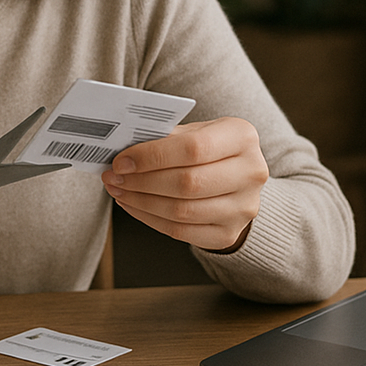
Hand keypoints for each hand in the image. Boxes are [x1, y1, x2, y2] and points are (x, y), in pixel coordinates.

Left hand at [101, 117, 266, 251]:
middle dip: (142, 181)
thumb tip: (122, 151)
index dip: (152, 157)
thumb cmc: (209, 150)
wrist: (237, 180)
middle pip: (187, 183)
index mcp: (242, 137)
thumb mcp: (195, 132)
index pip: (193, 148)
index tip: (121, 161)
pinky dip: (150, 219)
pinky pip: (181, 231)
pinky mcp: (228, 233)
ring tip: (119, 191)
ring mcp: (243, 207)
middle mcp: (251, 172)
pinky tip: (134, 205)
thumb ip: (165, 137)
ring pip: (181, 210)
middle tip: (114, 177)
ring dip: (141, 202)